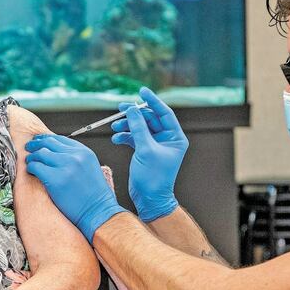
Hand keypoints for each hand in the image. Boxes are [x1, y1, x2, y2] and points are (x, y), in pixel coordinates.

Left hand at [24, 134, 126, 242]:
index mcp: (84, 152)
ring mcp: (65, 167)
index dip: (47, 139)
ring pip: (41, 153)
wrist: (98, 211)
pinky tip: (31, 171)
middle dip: (36, 144)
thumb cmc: (94, 196)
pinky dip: (31, 168)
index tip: (39, 142)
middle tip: (29, 147)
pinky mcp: (55, 179)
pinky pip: (36, 167)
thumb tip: (55, 153)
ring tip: (29, 161)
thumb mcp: (89, 168)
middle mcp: (75, 156)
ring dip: (32, 157)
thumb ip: (75, 158)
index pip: (60, 139)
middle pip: (49, 143)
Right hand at [111, 86, 188, 221]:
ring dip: (127, 125)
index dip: (153, 101)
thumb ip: (138, 128)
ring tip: (114, 127)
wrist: (149, 199)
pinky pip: (134, 137)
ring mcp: (155, 145)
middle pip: (150, 119)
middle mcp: (167, 139)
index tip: (142, 90)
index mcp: (175, 138)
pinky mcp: (144, 151)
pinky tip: (116, 138)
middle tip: (120, 108)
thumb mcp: (146, 150)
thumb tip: (131, 109)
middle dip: (134, 114)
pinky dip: (125, 136)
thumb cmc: (153, 177)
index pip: (164, 113)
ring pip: (140, 127)